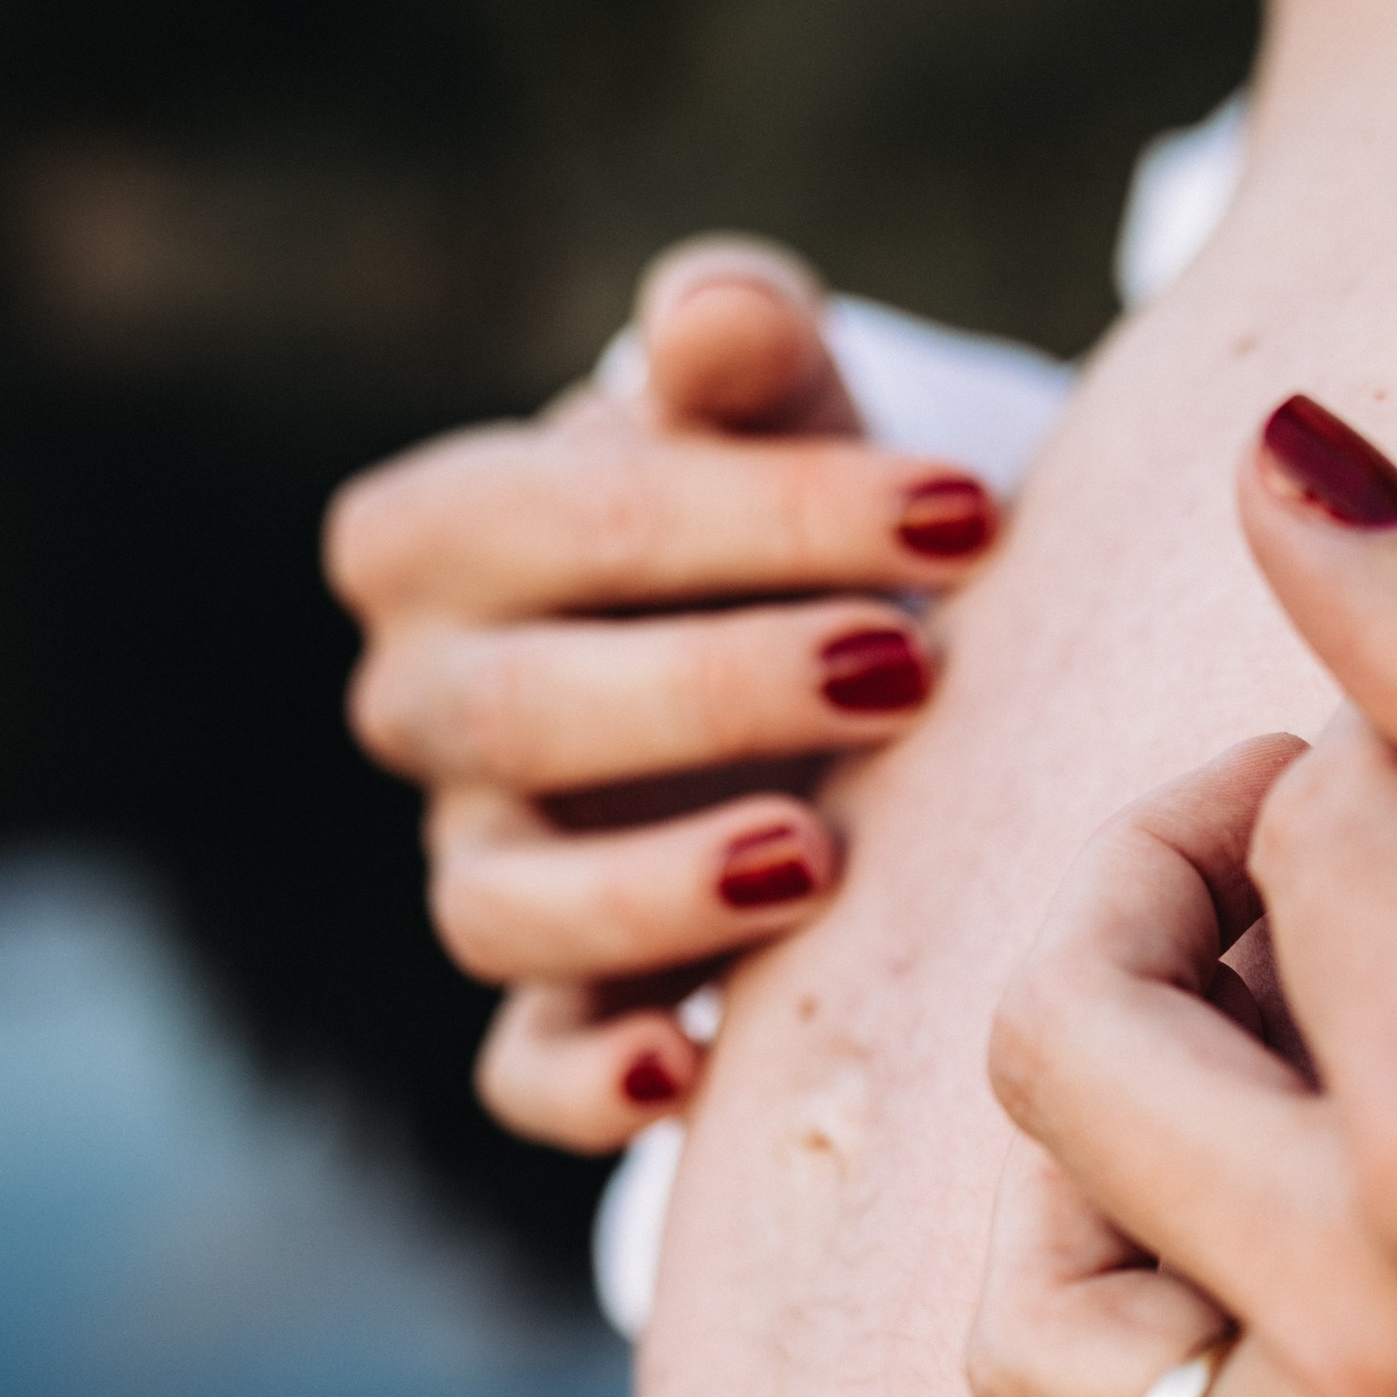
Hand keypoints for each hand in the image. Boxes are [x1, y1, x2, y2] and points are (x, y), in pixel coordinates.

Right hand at [325, 237, 1000, 1150]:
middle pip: (522, 715)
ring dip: (656, 892)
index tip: (969, 509)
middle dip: (717, 693)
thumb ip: (745, 363)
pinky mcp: (550, 1003)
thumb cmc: (780, 518)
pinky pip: (521, 1071)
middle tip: (909, 673)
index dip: (764, 515)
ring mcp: (481, 866)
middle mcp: (428, 709)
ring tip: (818, 860)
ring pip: (504, 905)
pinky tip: (688, 1066)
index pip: (563, 520)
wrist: (797, 652)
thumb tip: (719, 313)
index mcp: (436, 540)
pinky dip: (587, 1082)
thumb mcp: (779, 417)